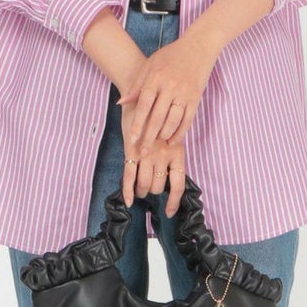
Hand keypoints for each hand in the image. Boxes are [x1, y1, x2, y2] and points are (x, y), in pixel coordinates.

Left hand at [116, 26, 217, 156]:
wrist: (198, 47)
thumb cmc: (170, 55)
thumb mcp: (149, 65)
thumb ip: (136, 85)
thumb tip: (121, 103)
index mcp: (155, 78)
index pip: (144, 106)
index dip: (137, 124)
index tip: (132, 139)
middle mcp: (170, 87)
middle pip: (157, 117)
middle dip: (149, 137)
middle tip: (143, 152)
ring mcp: (184, 93)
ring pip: (173, 121)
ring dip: (164, 135)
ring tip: (157, 143)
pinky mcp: (196, 98)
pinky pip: (187, 119)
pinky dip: (180, 132)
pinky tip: (173, 141)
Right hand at [119, 100, 187, 215]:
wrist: (142, 94)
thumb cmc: (158, 114)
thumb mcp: (171, 132)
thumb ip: (172, 150)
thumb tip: (169, 172)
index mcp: (177, 152)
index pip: (178, 184)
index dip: (174, 201)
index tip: (169, 212)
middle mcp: (163, 155)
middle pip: (160, 186)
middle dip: (153, 191)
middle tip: (149, 190)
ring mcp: (146, 154)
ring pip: (145, 183)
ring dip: (142, 190)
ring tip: (140, 191)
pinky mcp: (131, 151)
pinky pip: (129, 175)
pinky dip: (128, 190)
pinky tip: (128, 202)